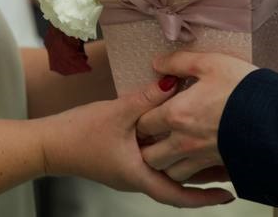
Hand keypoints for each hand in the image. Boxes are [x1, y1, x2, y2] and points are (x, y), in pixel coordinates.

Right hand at [40, 78, 235, 208]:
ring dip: (188, 171)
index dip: (206, 198)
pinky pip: (153, 165)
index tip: (229, 195)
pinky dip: (169, 159)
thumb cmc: (79, 134)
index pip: (179, 195)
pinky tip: (175, 142)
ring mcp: (128, 172)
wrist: (48, 144)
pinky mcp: (121, 162)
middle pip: (177, 188)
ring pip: (166, 176)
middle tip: (229, 173)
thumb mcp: (118, 112)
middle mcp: (137, 179)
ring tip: (213, 159)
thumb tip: (174, 81)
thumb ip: (147, 98)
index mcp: (139, 175)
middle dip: (203, 184)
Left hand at [137, 52, 255, 182]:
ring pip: (171, 172)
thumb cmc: (244, 89)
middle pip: (151, 155)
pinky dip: (190, 172)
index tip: (147, 111)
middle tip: (154, 134)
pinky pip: (195, 178)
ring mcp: (201, 157)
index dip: (141, 118)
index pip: (143, 123)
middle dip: (148, 146)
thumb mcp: (210, 63)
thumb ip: (179, 62)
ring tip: (172, 147)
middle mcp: (184, 141)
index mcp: (177, 114)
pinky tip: (195, 157)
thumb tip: (157, 64)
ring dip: (167, 163)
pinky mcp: (218, 165)